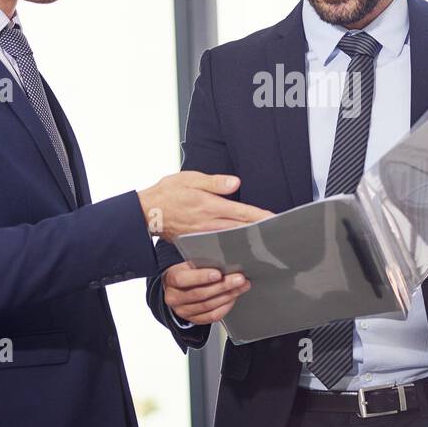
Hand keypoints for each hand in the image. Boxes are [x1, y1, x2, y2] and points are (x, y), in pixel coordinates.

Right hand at [137, 172, 271, 242]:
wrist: (147, 212)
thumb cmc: (168, 192)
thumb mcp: (190, 178)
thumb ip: (214, 182)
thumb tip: (235, 183)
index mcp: (210, 206)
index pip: (242, 212)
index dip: (261, 217)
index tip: (277, 220)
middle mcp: (209, 223)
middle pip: (241, 228)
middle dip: (261, 231)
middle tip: (280, 234)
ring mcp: (204, 235)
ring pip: (233, 239)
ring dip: (250, 240)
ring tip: (267, 242)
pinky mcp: (198, 241)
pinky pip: (220, 245)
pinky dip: (233, 246)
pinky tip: (243, 248)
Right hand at [163, 262, 250, 324]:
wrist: (178, 289)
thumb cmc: (187, 273)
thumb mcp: (189, 264)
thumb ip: (201, 263)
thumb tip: (223, 261)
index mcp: (171, 279)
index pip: (183, 279)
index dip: (201, 277)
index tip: (218, 274)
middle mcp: (174, 297)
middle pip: (200, 294)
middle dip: (223, 286)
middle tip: (239, 279)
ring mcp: (183, 311)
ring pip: (207, 306)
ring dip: (228, 296)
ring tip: (241, 287)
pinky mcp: (193, 319)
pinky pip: (211, 316)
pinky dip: (225, 307)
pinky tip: (233, 298)